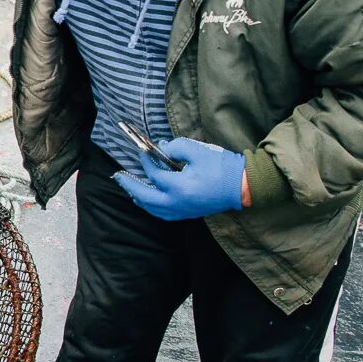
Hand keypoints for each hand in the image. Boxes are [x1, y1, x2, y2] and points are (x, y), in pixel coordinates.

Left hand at [114, 138, 245, 220]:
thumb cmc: (222, 167)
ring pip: (153, 209)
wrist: (244, 186)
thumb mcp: (198, 150)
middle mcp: (177, 203)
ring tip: (130, 188)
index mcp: (179, 187)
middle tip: (118, 177)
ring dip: (139, 198)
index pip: (154, 174)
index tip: (143, 151)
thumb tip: (161, 147)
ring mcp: (183, 211)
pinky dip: (152, 207)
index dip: (146, 161)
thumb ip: (176, 147)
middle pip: (145, 197)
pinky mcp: (189, 214)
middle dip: (130, 186)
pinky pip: (163, 214)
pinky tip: (148, 200)